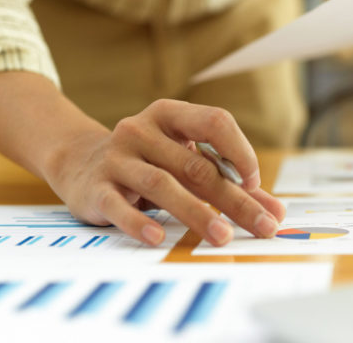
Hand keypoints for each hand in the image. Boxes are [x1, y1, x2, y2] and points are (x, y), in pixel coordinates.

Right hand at [45, 99, 285, 246]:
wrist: (78, 162)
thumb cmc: (147, 161)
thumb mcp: (184, 160)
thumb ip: (228, 181)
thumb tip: (274, 211)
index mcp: (169, 114)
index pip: (214, 121)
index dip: (240, 151)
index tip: (254, 183)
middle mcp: (141, 130)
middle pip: (196, 165)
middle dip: (234, 199)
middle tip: (261, 226)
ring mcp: (117, 158)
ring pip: (163, 185)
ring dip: (197, 213)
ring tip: (222, 237)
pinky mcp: (96, 188)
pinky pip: (119, 206)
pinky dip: (139, 222)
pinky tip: (158, 237)